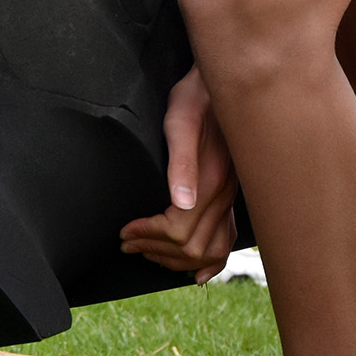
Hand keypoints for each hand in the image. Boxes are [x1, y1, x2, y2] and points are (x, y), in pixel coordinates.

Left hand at [119, 66, 241, 282]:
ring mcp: (230, 198)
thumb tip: (179, 203)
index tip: (125, 231)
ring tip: (147, 251)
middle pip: (192, 246)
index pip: (178, 230)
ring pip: (210, 250)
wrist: (225, 84)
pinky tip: (197, 271)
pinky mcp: (230, 195)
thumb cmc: (197, 97)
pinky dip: (212, 261)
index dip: (148, 235)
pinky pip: (227, 239)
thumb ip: (181, 161)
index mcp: (211, 180)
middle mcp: (224, 195)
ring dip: (176, 259)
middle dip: (155, 249)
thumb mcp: (181, 120)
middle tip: (126, 243)